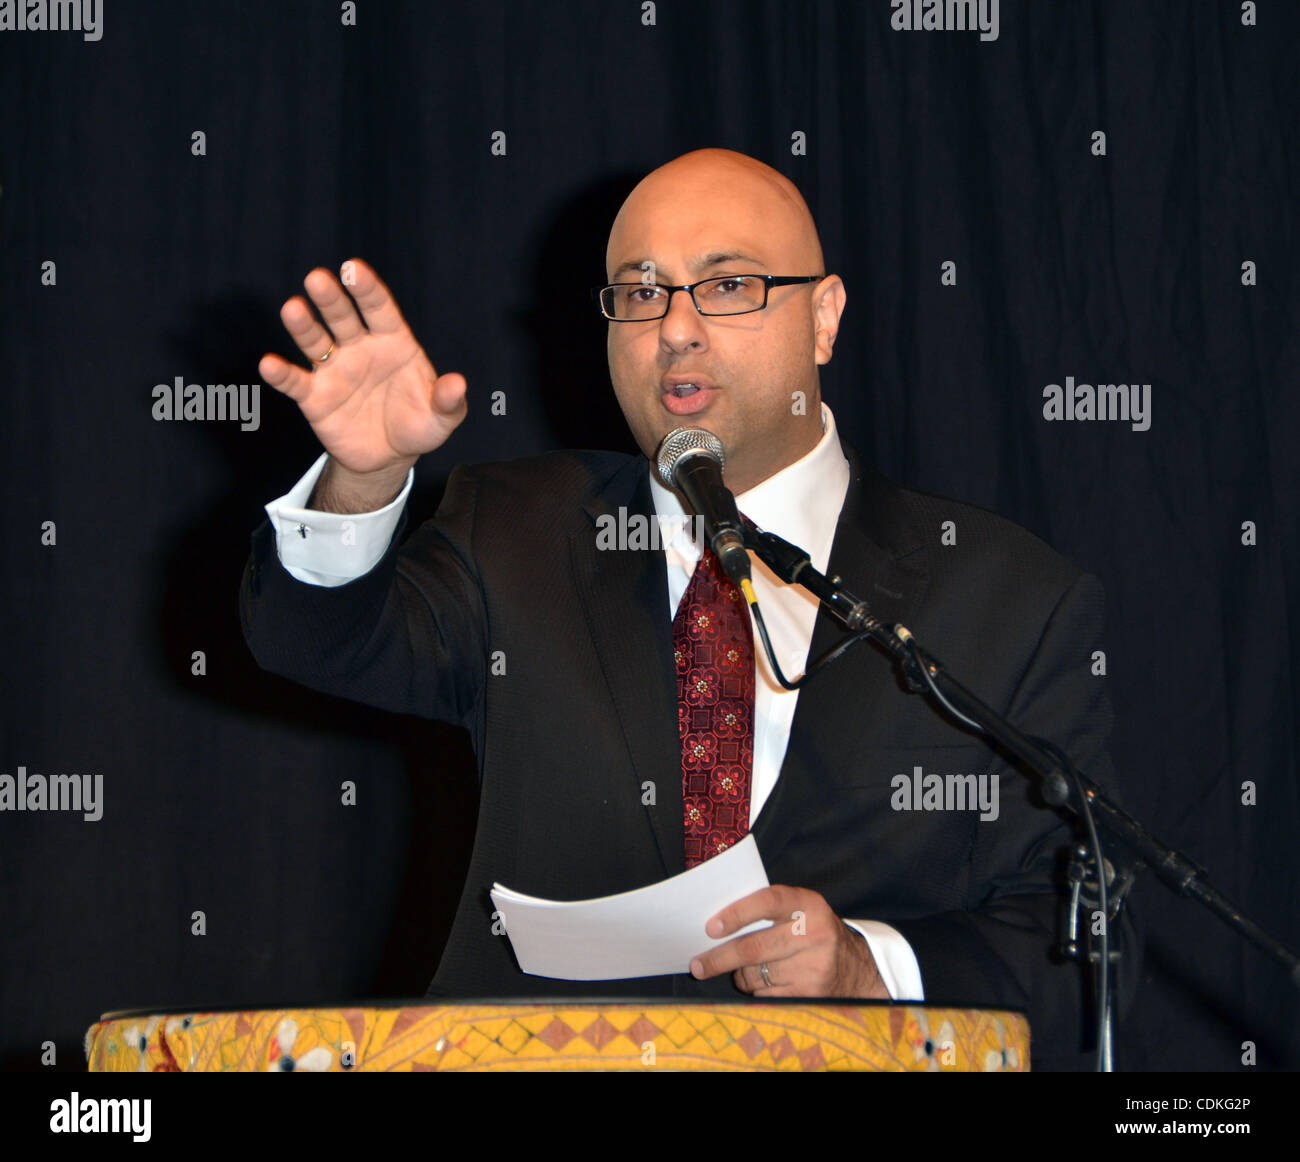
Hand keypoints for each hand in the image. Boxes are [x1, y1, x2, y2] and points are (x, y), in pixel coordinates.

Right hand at [259, 258, 466, 479]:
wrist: (390, 457)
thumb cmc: (418, 425)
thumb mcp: (442, 418)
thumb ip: (448, 400)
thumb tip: (458, 384)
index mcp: (393, 342)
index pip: (379, 308)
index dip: (366, 288)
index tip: (352, 268)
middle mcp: (360, 348)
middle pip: (343, 317)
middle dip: (332, 298)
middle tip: (317, 278)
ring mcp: (335, 370)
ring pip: (316, 341)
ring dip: (303, 325)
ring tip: (292, 308)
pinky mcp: (315, 397)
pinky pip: (296, 382)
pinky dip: (281, 374)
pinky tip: (269, 364)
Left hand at [689, 885, 889, 998]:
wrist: (857, 967)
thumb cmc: (813, 931)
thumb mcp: (800, 909)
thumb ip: (767, 909)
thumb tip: (716, 925)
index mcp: (808, 903)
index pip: (767, 901)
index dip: (737, 914)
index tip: (711, 927)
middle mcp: (814, 933)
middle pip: (754, 948)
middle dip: (720, 958)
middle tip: (698, 965)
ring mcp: (814, 966)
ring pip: (756, 975)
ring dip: (740, 975)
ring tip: (743, 969)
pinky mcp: (811, 994)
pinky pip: (766, 996)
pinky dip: (756, 991)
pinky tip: (765, 983)